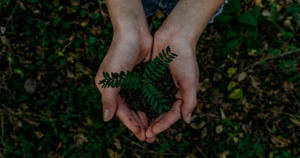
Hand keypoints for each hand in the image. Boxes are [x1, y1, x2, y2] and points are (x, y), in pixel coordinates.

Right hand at [95, 26, 151, 140]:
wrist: (134, 32)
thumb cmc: (120, 52)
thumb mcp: (112, 77)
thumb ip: (109, 98)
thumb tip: (106, 118)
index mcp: (107, 88)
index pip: (119, 110)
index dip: (130, 123)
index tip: (140, 134)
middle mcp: (117, 87)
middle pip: (129, 110)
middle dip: (138, 123)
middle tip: (149, 136)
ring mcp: (129, 82)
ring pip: (138, 104)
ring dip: (145, 116)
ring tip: (154, 128)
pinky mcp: (140, 77)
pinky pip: (145, 95)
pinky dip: (149, 104)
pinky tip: (157, 112)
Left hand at [145, 28, 198, 142]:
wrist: (175, 36)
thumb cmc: (185, 58)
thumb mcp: (190, 81)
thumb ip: (189, 101)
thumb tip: (187, 120)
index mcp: (182, 95)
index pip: (172, 114)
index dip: (163, 124)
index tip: (153, 131)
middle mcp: (170, 92)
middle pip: (161, 113)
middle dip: (154, 124)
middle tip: (144, 135)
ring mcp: (160, 85)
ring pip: (151, 105)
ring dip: (146, 116)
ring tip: (137, 126)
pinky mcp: (150, 78)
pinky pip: (144, 93)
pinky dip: (140, 102)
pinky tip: (132, 109)